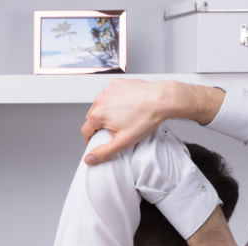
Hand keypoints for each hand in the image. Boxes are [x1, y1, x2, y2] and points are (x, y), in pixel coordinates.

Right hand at [81, 80, 225, 164]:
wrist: (161, 99)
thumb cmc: (146, 117)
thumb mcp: (123, 141)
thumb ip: (103, 152)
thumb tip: (90, 159)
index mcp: (98, 114)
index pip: (85, 131)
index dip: (91, 140)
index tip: (98, 143)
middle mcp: (100, 100)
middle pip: (92, 118)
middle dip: (100, 126)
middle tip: (114, 131)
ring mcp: (109, 90)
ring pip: (101, 105)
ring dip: (107, 112)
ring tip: (123, 118)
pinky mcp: (117, 83)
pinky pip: (110, 94)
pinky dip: (115, 101)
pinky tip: (127, 106)